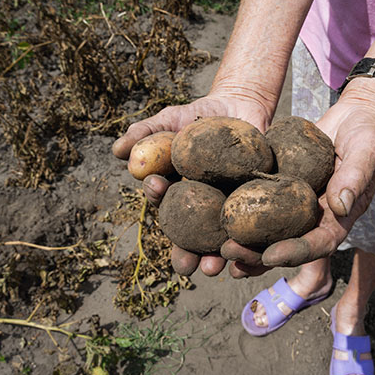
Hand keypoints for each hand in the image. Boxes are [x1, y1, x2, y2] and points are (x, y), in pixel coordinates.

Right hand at [112, 93, 272, 276]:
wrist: (242, 107)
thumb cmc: (200, 116)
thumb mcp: (171, 120)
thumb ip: (145, 133)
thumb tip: (117, 150)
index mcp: (176, 191)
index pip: (164, 201)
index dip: (158, 197)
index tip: (156, 186)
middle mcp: (201, 207)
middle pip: (191, 237)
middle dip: (186, 254)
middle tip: (185, 266)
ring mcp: (230, 208)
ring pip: (222, 241)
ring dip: (218, 258)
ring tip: (215, 268)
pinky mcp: (257, 207)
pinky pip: (256, 231)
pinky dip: (253, 246)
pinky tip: (253, 255)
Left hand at [222, 77, 374, 276]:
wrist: (359, 114)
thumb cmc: (370, 131)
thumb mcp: (367, 149)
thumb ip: (355, 175)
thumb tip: (340, 206)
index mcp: (340, 215)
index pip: (319, 241)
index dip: (295, 252)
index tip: (270, 256)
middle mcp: (318, 214)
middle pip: (288, 243)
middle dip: (259, 253)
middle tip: (230, 252)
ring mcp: (298, 202)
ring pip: (271, 230)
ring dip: (246, 242)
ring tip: (219, 248)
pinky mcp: (283, 184)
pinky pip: (262, 202)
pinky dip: (243, 211)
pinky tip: (217, 216)